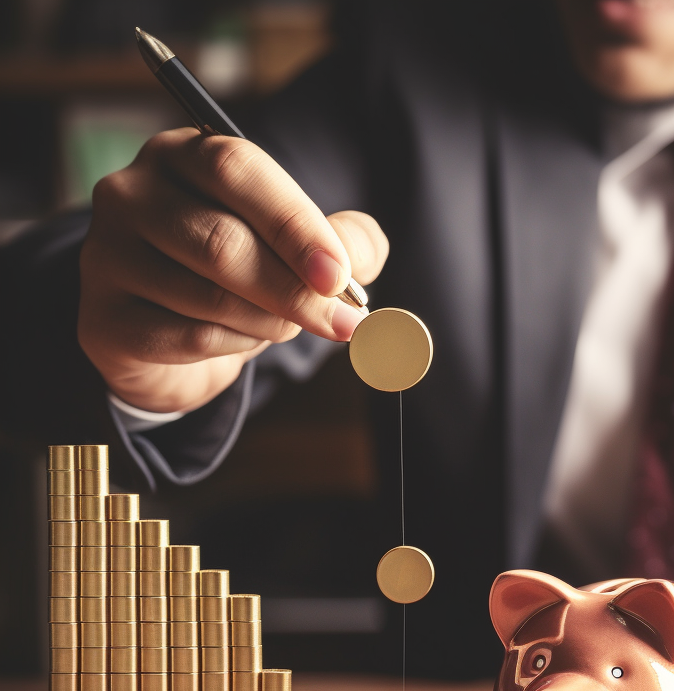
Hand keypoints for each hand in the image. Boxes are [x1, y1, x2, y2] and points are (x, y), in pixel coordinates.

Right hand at [78, 127, 388, 413]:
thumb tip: (362, 256)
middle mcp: (133, 193)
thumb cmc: (239, 277)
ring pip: (209, 297)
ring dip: (270, 322)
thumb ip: (341, 242)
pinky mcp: (106, 317)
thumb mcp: (296, 249)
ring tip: (285, 325)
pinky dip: (236, 346)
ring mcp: (108, 255)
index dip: (294, 225)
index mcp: (184, 154)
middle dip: (293, 290)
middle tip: (341, 323)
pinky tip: (243, 340)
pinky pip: (190, 338)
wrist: (167, 335)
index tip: (339, 276)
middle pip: (221, 241)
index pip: (236, 170)